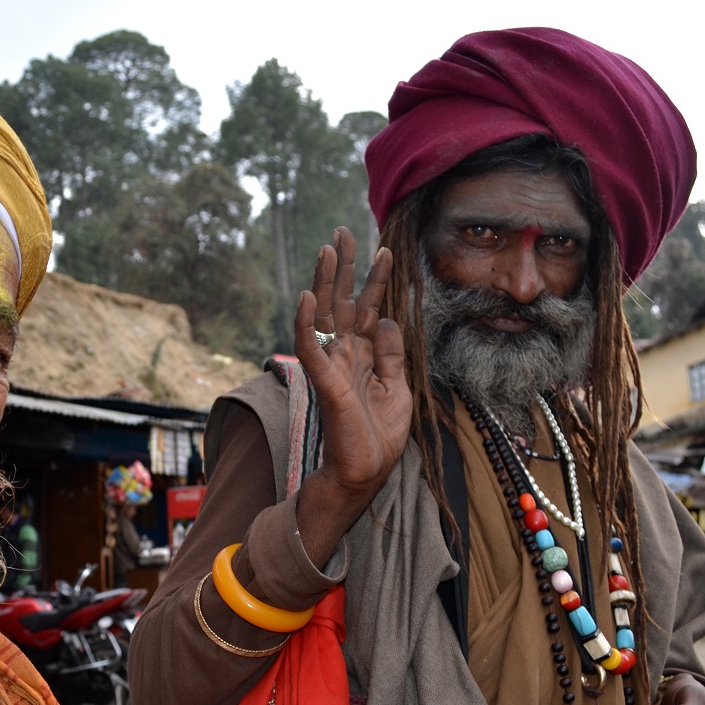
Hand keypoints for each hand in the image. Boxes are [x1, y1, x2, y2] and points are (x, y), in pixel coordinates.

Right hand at [291, 229, 408, 563]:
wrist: (365, 472)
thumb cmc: (379, 437)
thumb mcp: (399, 388)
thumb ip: (391, 353)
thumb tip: (386, 318)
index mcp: (363, 355)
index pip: (367, 308)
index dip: (374, 279)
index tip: (382, 250)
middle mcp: (345, 354)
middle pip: (342, 301)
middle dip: (344, 267)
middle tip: (343, 231)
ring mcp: (332, 365)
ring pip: (324, 315)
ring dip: (324, 282)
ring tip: (327, 249)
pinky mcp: (324, 381)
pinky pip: (310, 348)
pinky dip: (306, 323)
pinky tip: (307, 297)